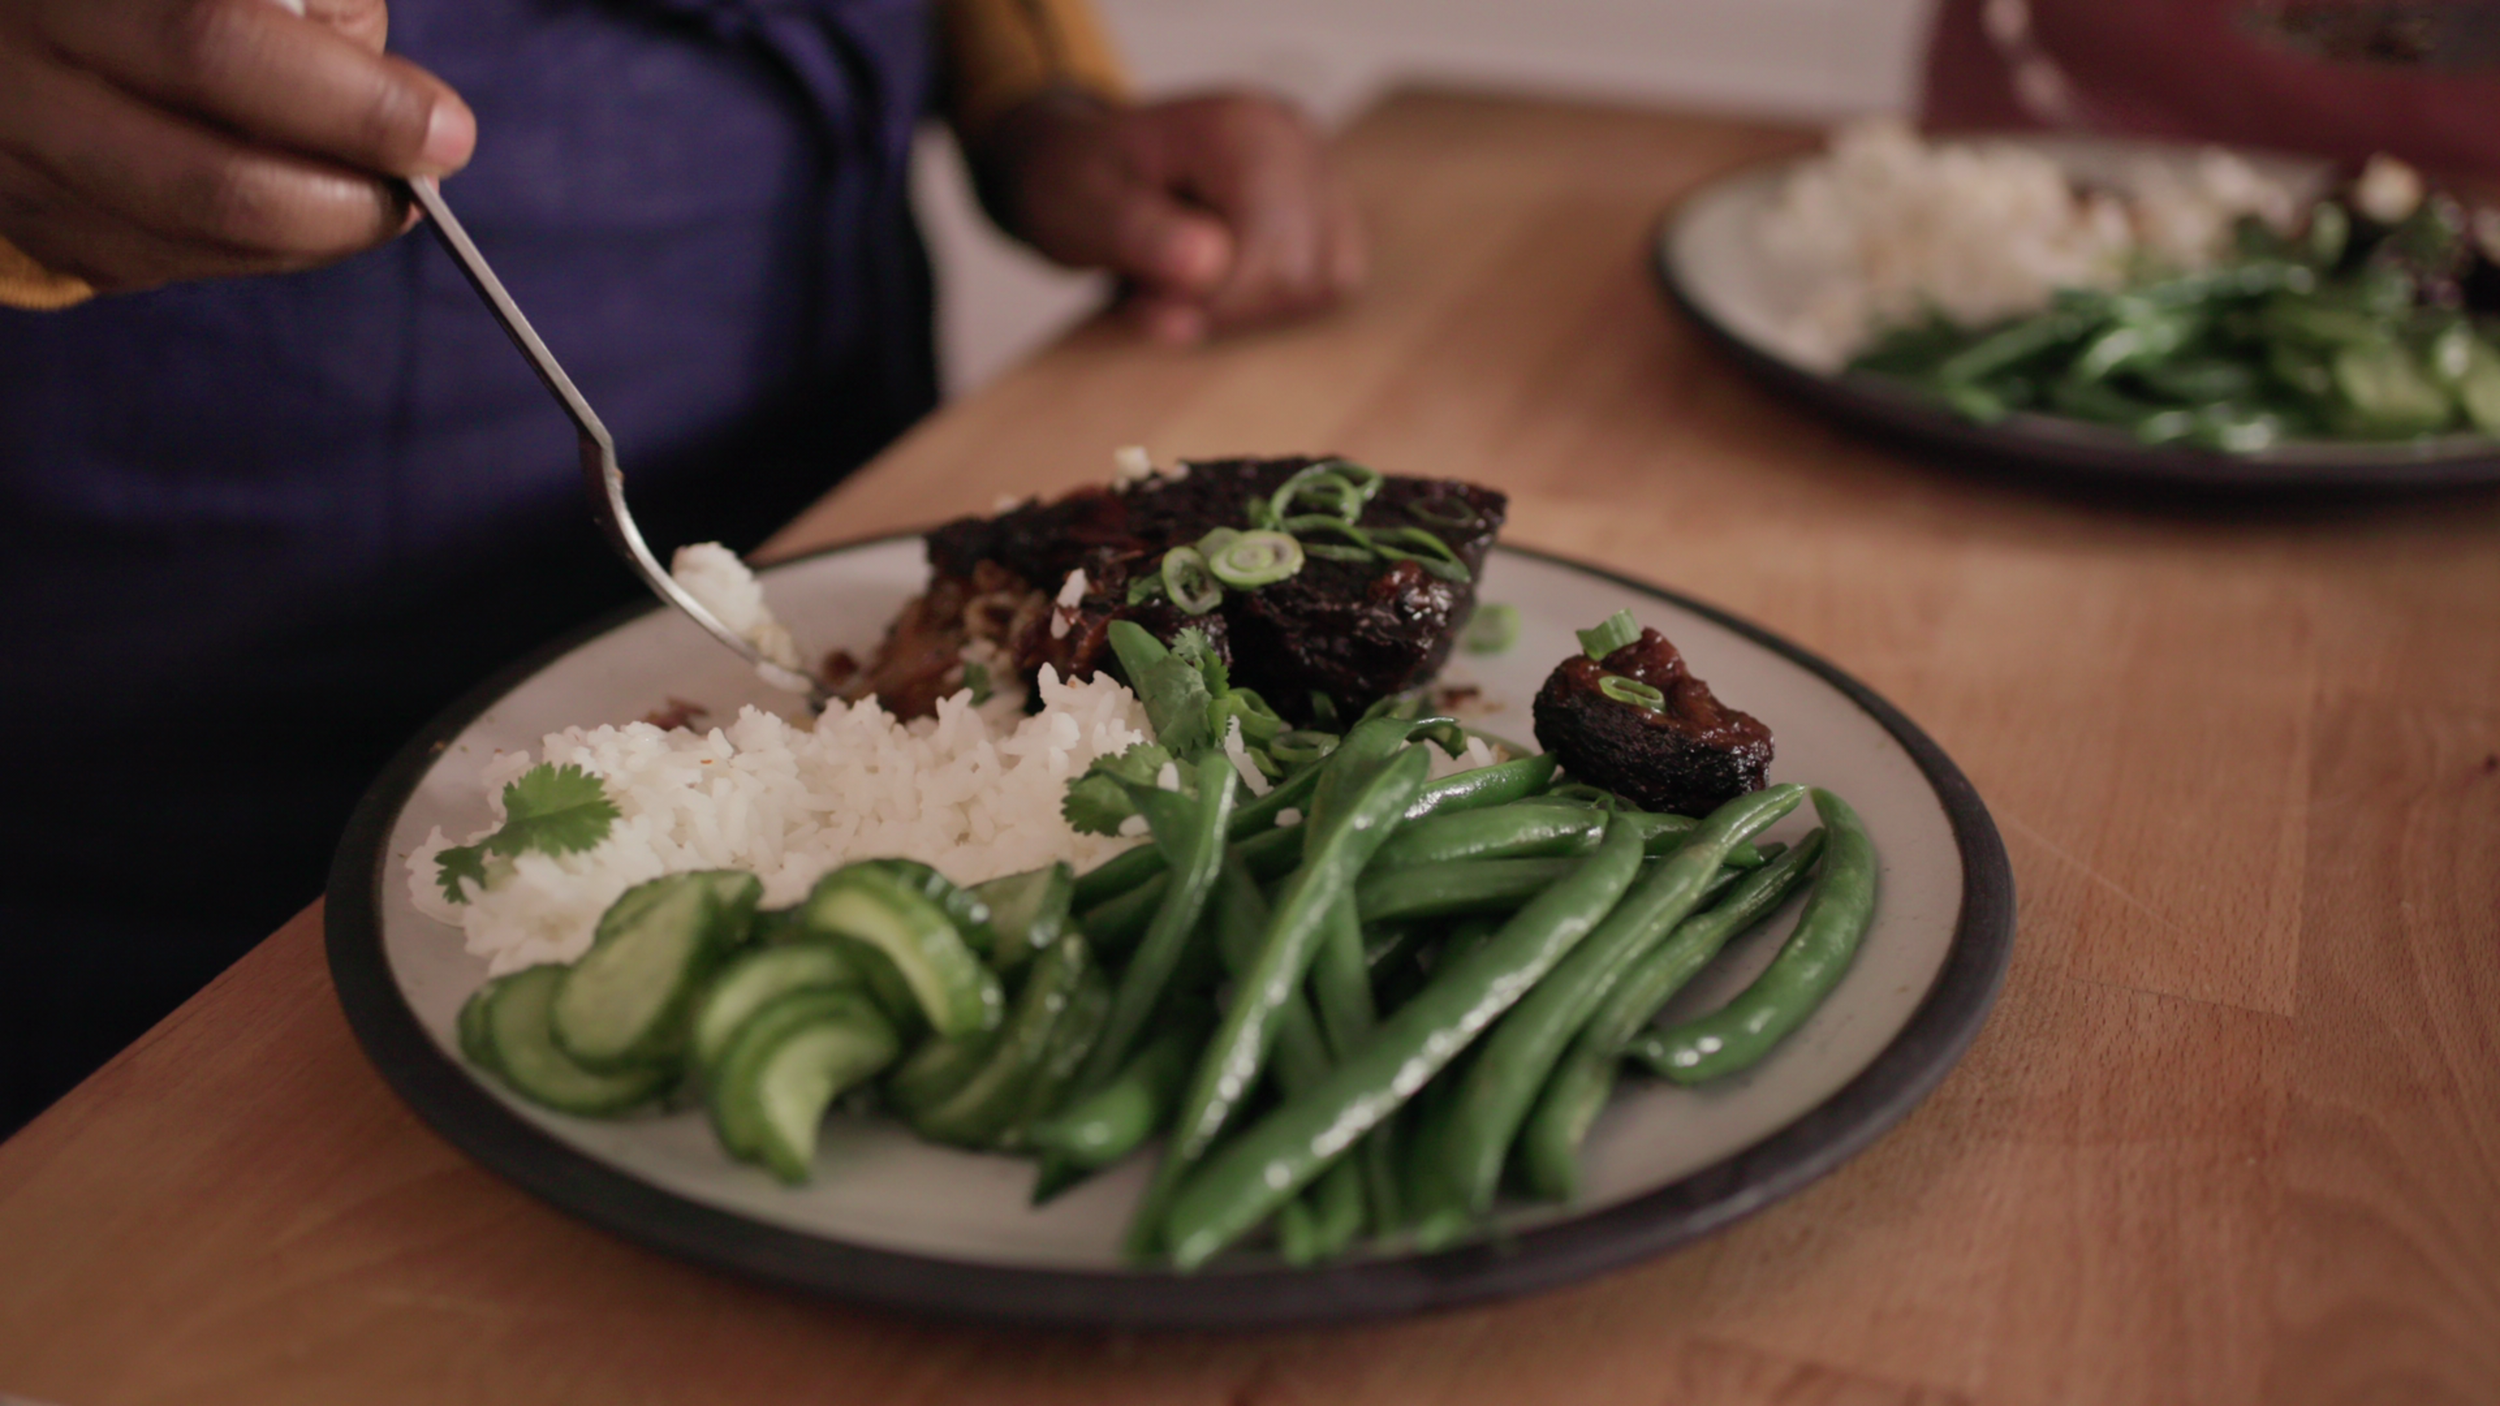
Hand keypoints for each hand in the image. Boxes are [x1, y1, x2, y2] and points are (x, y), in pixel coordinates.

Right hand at [0, 0, 473, 292]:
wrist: (25, 17)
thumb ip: (316, 8)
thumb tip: (408, 116)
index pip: (219, 48)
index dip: (354, 105)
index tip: (446, 131)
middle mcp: (22, 78)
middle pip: (214, 184)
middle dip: (349, 203)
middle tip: (418, 190)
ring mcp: (20, 165)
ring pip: (197, 242)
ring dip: (314, 235)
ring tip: (370, 197)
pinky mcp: (37, 225)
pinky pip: (167, 263)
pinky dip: (256, 247)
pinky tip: (288, 205)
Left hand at [973, 90, 1364, 344]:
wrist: (1080, 162)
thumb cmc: (1076, 181)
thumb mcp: (1081, 206)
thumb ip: (1140, 235)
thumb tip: (1208, 269)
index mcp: (1244, 128)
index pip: (1273, 253)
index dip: (1216, 305)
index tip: (1149, 309)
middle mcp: (1297, 140)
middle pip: (1304, 275)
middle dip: (1228, 307)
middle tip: (1154, 298)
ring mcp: (1319, 170)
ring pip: (1325, 283)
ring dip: (1251, 307)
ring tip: (1184, 282)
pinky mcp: (1325, 205)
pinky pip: (1329, 280)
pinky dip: (1274, 300)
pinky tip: (1221, 281)